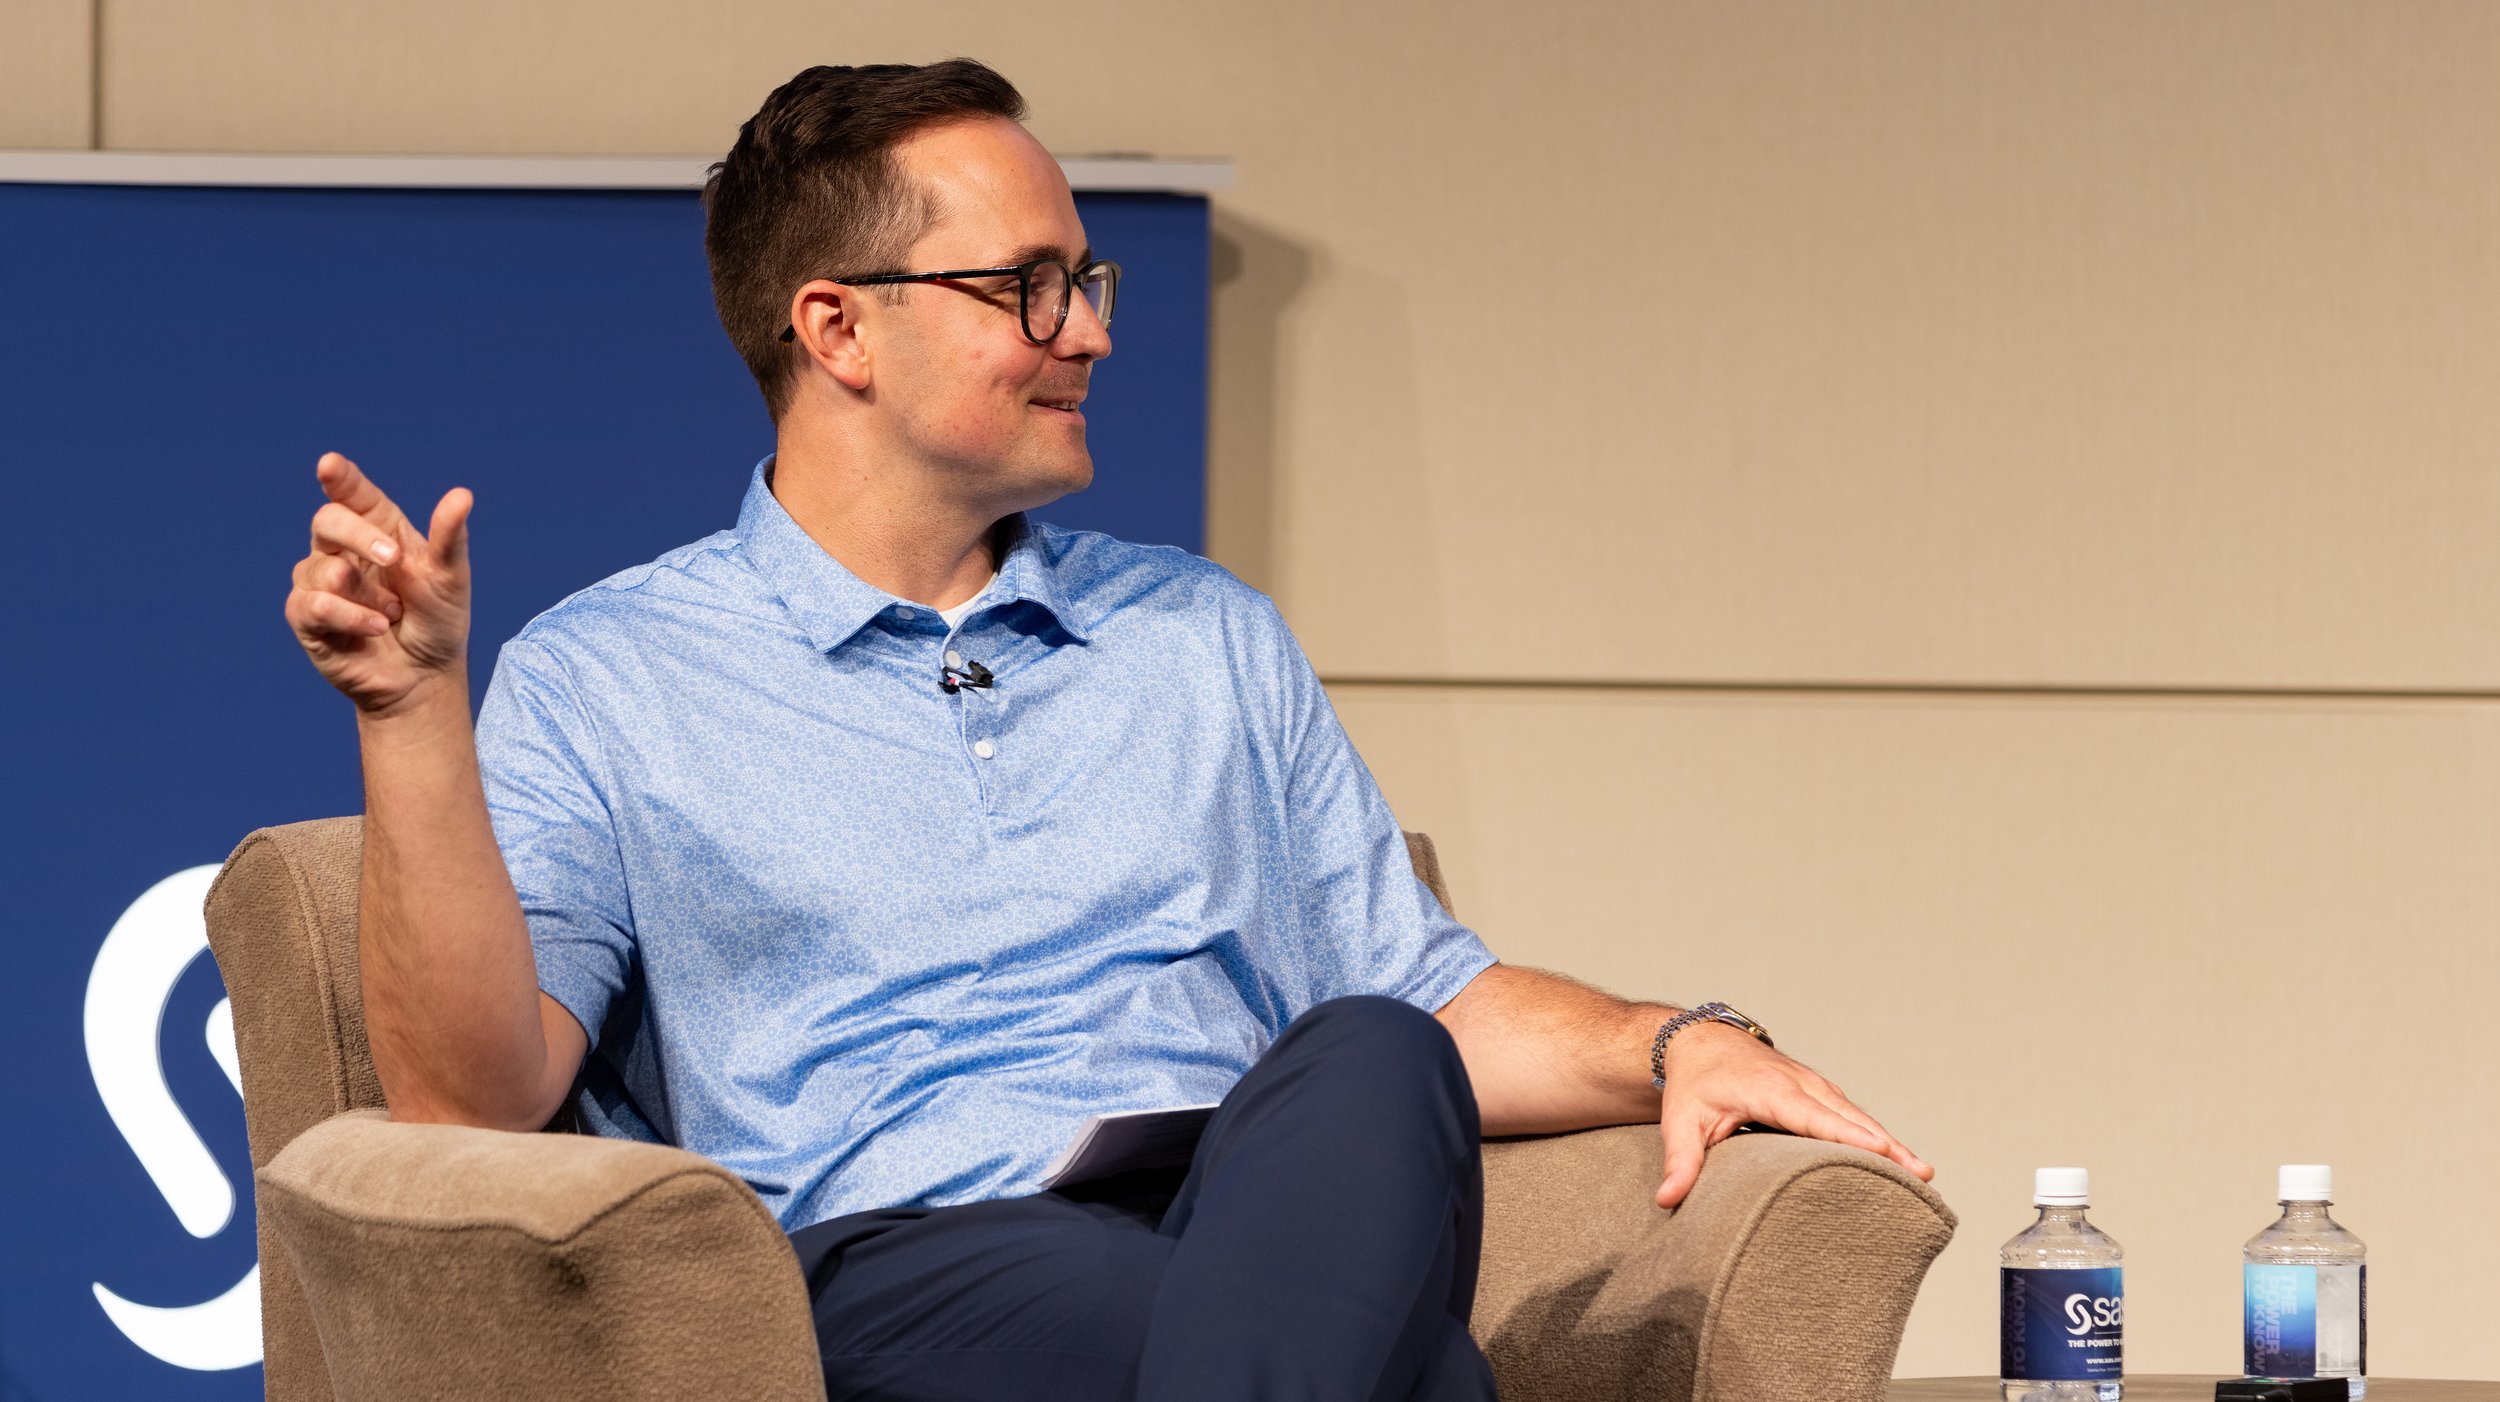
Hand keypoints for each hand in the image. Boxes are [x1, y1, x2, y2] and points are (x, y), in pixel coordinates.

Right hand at [284, 452, 473, 713]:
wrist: (425, 676)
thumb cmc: (438, 621)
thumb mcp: (451, 579)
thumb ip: (450, 538)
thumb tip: (462, 494)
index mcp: (378, 529)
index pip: (353, 494)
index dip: (340, 478)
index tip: (330, 465)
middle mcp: (342, 550)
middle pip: (327, 521)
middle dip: (358, 536)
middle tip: (394, 558)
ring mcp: (320, 582)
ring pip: (324, 569)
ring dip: (368, 595)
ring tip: (393, 614)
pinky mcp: (307, 617)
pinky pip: (313, 605)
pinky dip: (351, 617)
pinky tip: (378, 627)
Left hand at [1653, 1022, 1931, 1208]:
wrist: (1699, 1041)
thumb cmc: (1692, 1085)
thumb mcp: (1680, 1121)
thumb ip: (1679, 1161)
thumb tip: (1666, 1201)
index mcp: (1769, 1091)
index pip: (1814, 1116)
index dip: (1848, 1136)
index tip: (1884, 1153)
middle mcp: (1800, 1084)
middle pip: (1849, 1118)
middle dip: (1887, 1146)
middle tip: (1923, 1177)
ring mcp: (1813, 1085)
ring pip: (1858, 1116)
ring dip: (1891, 1143)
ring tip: (1924, 1177)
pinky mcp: (1820, 1091)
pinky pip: (1853, 1115)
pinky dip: (1877, 1136)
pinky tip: (1899, 1161)